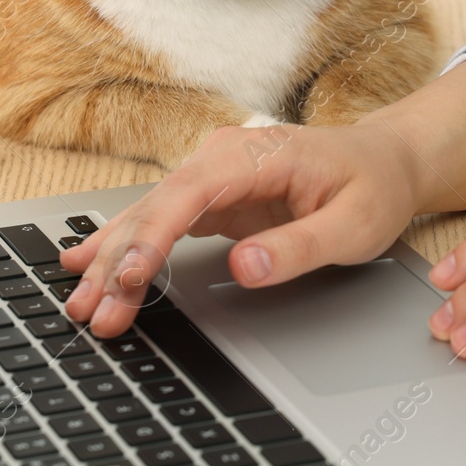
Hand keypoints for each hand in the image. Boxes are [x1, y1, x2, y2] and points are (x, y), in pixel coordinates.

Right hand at [60, 55, 465, 336]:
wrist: (386, 161)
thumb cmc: (374, 186)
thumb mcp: (355, 225)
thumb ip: (299, 247)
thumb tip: (245, 268)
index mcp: (258, 154)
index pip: (190, 194)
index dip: (153, 236)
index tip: (128, 275)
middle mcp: (223, 157)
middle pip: (156, 207)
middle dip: (118, 260)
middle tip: (92, 311)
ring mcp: (212, 175)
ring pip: (148, 217)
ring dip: (112, 261)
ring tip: (79, 304)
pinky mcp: (210, 197)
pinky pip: (159, 223)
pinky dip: (125, 249)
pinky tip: (85, 264)